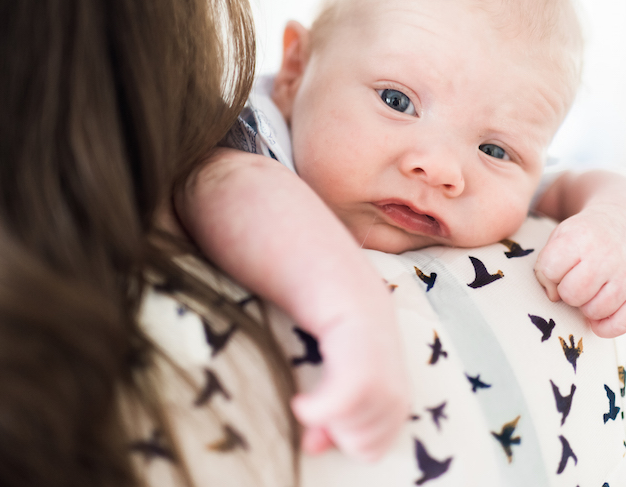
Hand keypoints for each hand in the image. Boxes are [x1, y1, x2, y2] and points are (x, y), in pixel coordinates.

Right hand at [174, 148, 410, 459]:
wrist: (232, 183)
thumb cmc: (241, 244)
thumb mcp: (273, 312)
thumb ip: (292, 354)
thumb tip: (299, 422)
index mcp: (359, 315)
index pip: (387, 394)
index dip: (363, 431)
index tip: (317, 442)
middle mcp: (371, 310)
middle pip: (394, 403)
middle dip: (359, 437)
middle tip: (313, 440)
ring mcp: (360, 302)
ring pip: (384, 398)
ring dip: (347, 427)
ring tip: (307, 417)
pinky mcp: (341, 297)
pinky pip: (359, 376)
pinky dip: (335, 407)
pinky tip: (302, 407)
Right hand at [291, 311, 409, 460]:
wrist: (355, 301)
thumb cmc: (348, 348)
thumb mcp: (347, 391)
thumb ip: (333, 423)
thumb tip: (311, 446)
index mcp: (398, 409)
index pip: (370, 452)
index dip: (346, 438)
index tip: (334, 413)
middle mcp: (397, 403)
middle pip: (357, 445)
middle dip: (336, 427)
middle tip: (330, 392)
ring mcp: (384, 392)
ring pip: (344, 432)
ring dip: (326, 416)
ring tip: (325, 385)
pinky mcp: (363, 380)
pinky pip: (330, 414)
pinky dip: (312, 410)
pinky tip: (302, 400)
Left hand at [533, 205, 625, 337]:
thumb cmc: (584, 237)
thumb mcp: (560, 236)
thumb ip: (546, 265)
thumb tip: (553, 297)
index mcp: (581, 238)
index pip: (551, 269)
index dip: (550, 272)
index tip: (560, 266)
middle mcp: (607, 257)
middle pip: (572, 294)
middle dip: (567, 292)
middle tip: (575, 281)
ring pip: (595, 311)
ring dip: (586, 307)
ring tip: (590, 292)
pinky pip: (620, 326)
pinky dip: (606, 327)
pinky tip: (599, 314)